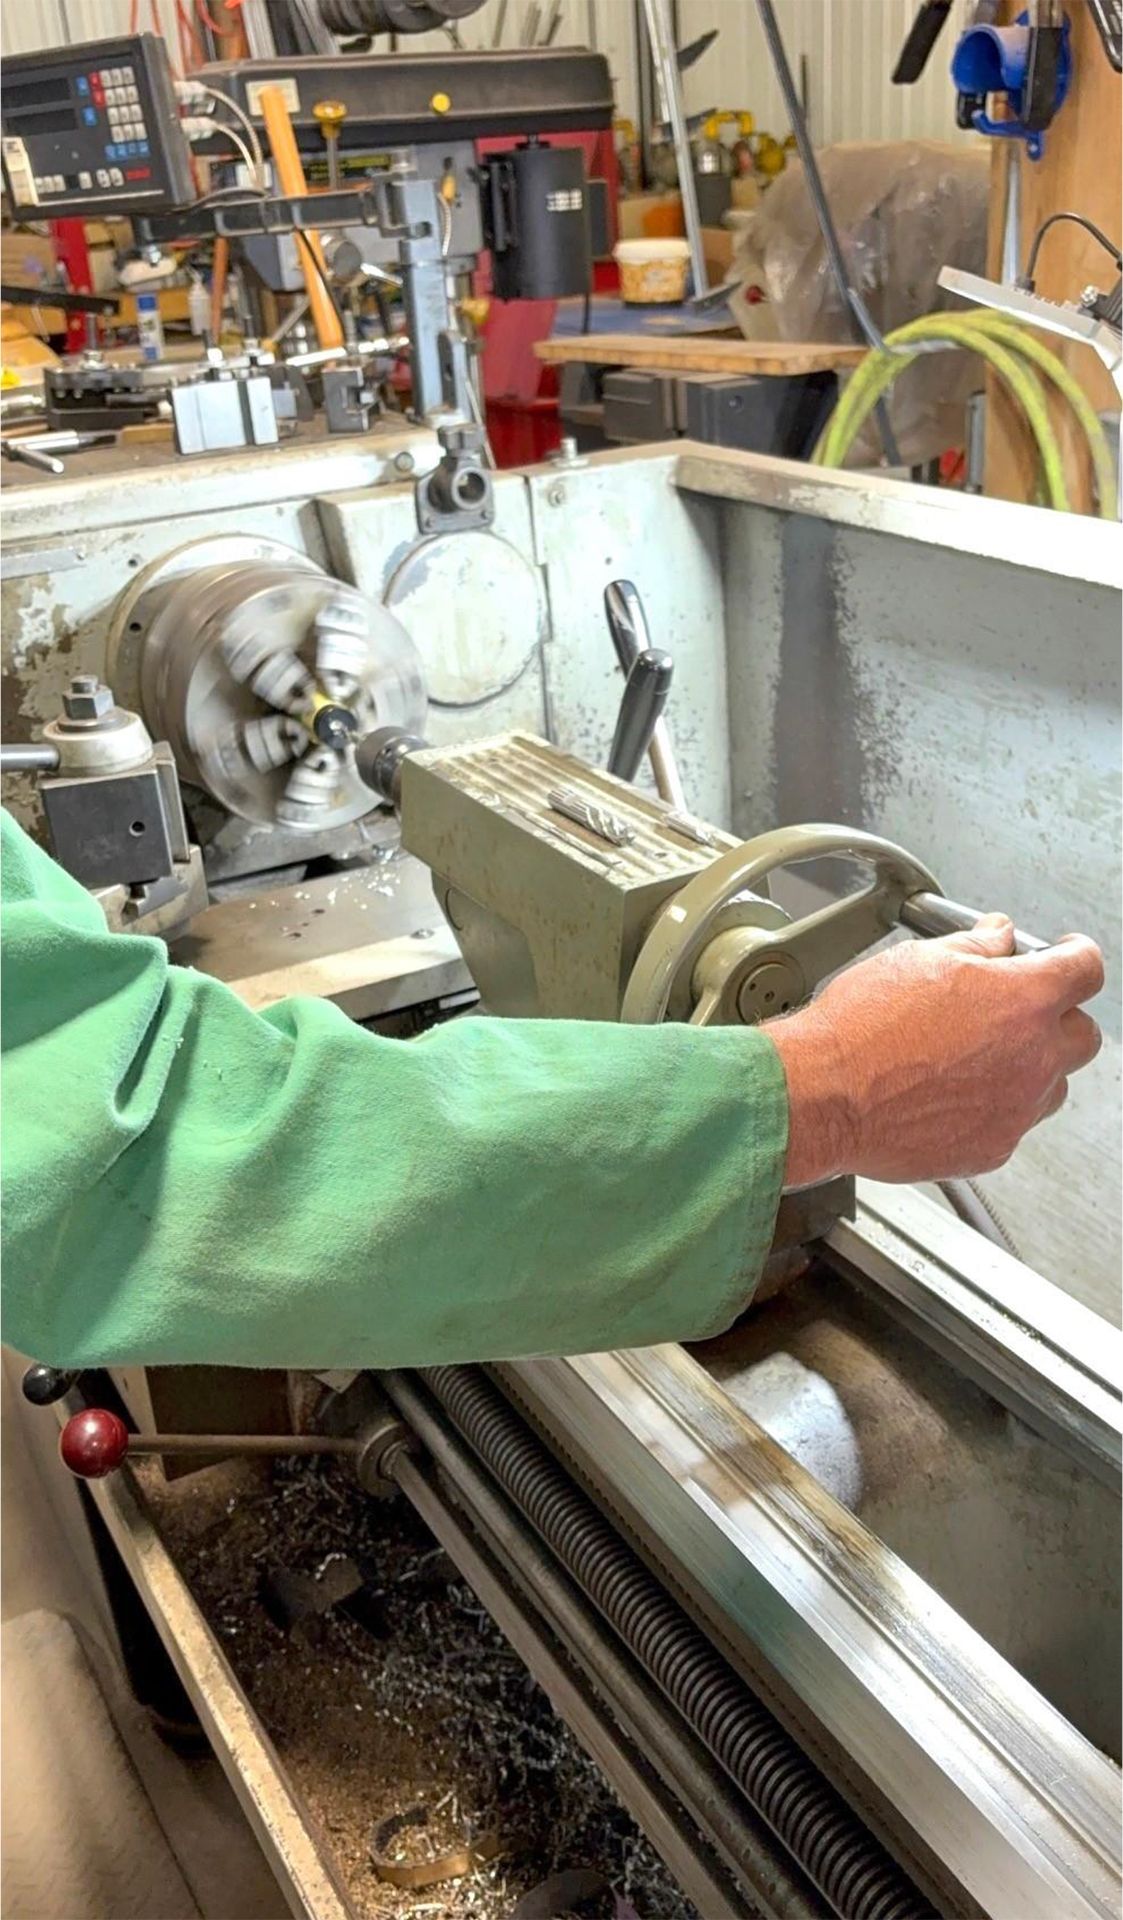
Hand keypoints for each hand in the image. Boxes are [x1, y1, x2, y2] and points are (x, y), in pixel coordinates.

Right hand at [766, 915, 1103, 1188]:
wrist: (824, 1095)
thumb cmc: (861, 1029)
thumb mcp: (919, 960)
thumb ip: (975, 946)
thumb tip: (995, 936)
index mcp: (1023, 1000)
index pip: (1085, 968)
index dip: (1074, 957)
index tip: (1063, 957)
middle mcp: (1033, 1057)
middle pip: (1083, 1034)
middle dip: (1056, 1019)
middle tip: (1015, 1012)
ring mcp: (1016, 1109)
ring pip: (1051, 1086)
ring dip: (1029, 1068)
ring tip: (973, 1059)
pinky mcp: (992, 1149)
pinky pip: (1012, 1124)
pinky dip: (992, 1109)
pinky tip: (949, 1093)